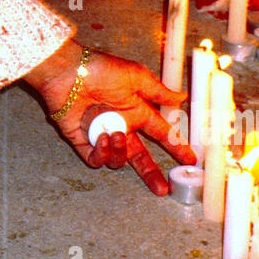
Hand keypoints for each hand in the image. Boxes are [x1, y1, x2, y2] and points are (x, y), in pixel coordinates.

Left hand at [23, 41, 194, 194]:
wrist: (68, 72)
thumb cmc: (101, 69)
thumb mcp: (135, 76)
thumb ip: (158, 92)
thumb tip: (182, 98)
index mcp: (136, 111)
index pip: (160, 133)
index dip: (175, 146)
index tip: (190, 160)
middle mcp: (121, 126)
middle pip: (139, 156)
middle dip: (151, 173)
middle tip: (162, 189)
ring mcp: (102, 135)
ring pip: (119, 158)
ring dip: (120, 152)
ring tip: (116, 134)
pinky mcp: (83, 141)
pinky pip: (96, 159)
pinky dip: (102, 154)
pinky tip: (103, 139)